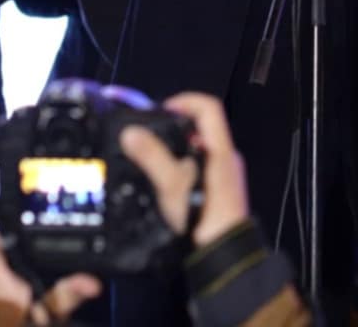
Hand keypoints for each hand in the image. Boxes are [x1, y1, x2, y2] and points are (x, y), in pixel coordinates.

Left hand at [0, 203, 101, 326]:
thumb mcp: (46, 317)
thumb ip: (65, 297)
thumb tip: (91, 282)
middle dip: (6, 224)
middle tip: (30, 207)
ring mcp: (0, 293)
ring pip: (2, 258)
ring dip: (17, 243)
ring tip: (42, 225)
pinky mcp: (10, 301)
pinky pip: (14, 272)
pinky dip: (27, 261)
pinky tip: (48, 259)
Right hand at [121, 92, 248, 247]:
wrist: (223, 258)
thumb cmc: (204, 220)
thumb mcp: (173, 187)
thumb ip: (153, 158)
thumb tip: (131, 133)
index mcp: (221, 151)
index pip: (209, 108)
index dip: (185, 100)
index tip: (161, 108)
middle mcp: (226, 159)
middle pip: (201, 128)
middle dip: (174, 127)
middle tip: (149, 135)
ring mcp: (224, 177)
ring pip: (198, 150)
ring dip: (176, 149)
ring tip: (152, 158)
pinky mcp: (219, 193)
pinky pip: (199, 168)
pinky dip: (181, 167)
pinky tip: (164, 181)